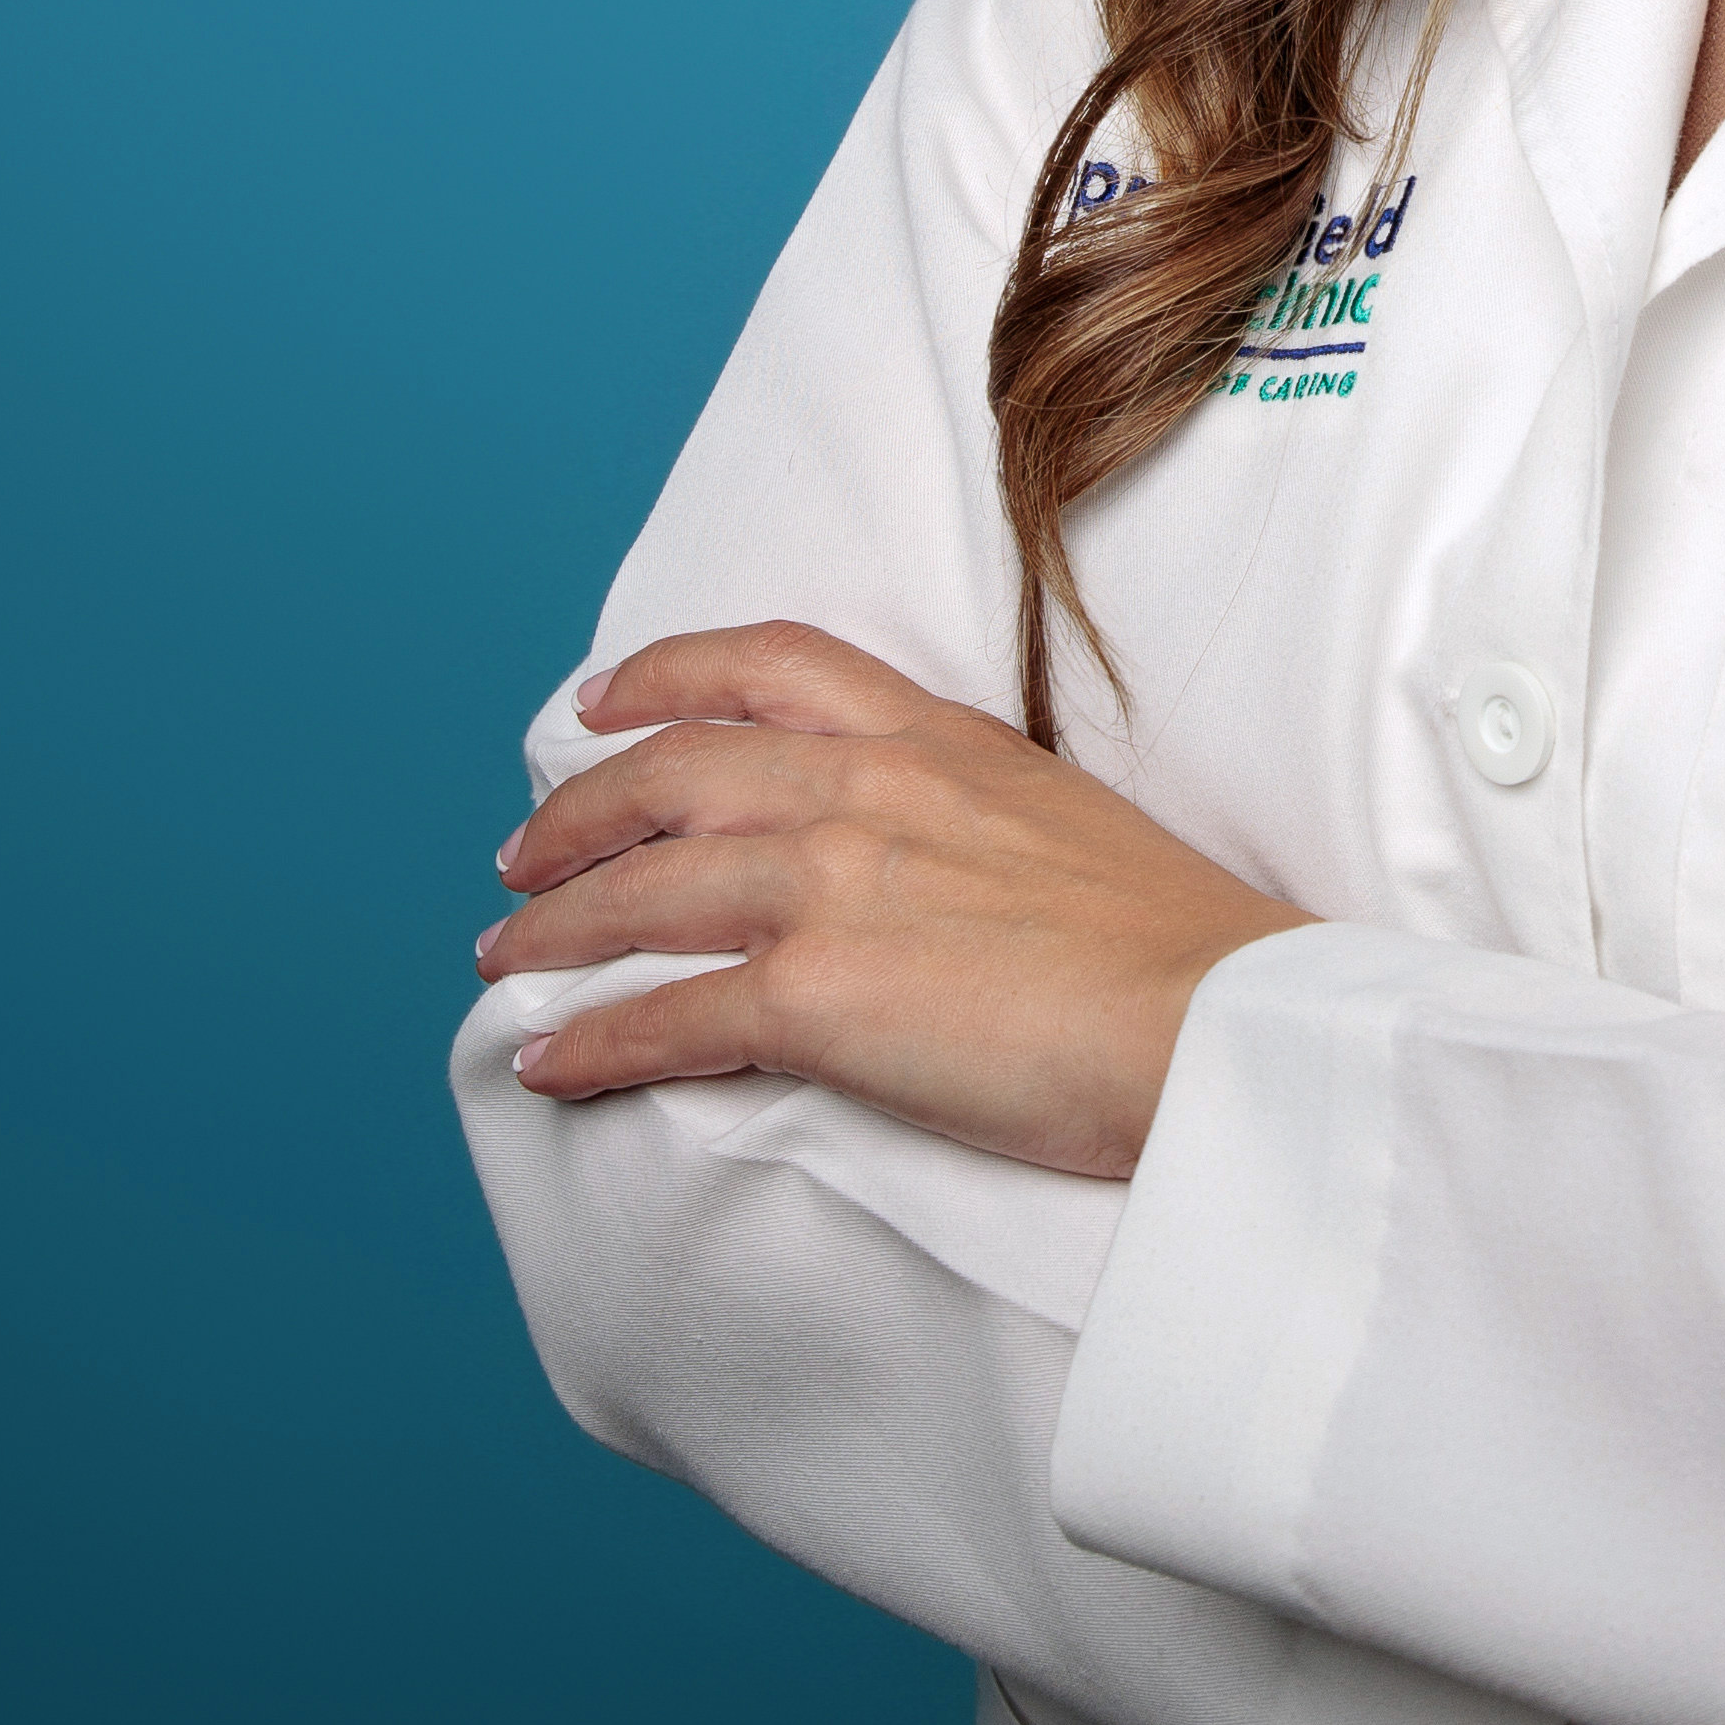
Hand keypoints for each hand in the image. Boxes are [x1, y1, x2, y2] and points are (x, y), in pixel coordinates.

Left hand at [476, 620, 1312, 1181]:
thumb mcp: (1065, 820)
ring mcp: (832, 885)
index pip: (771, 661)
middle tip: (522, 858)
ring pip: (643, 889)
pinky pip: (665, 1017)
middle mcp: (867, 789)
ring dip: (555, 928)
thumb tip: (927, 866)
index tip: (602, 702)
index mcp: (936, 738)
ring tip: (506, 960)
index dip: (664, 674)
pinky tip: (550, 1062)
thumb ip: (971, 814)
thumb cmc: (1177, 949)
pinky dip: (592, 1041)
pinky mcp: (816, 996)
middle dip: (574, 816)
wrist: (1218, 1021)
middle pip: (669, 774)